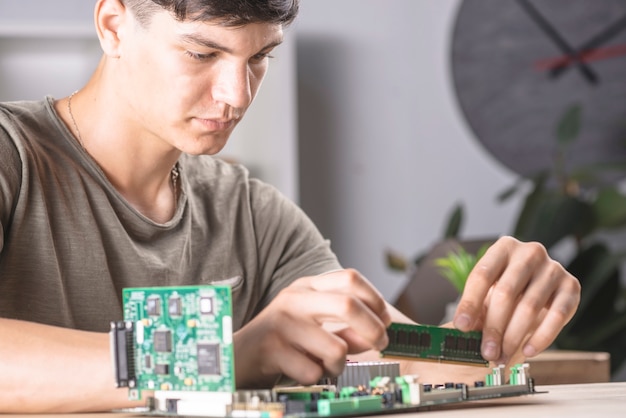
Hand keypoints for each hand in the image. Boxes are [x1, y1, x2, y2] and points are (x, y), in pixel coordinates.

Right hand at [233, 269, 390, 387]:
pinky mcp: (272, 349)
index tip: (385, 320)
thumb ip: (344, 327)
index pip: (350, 278)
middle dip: (373, 329)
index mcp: (308, 286)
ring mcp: (282, 322)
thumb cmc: (283, 338)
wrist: (237, 355)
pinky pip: (313, 372)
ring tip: (325, 364)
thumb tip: (376, 335)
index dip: (376, 300)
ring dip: (339, 365)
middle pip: (348, 305)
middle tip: (380, 344)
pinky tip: (301, 369)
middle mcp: (295, 298)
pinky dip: (315, 377)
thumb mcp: (314, 323)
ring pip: (336, 349)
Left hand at [453, 236, 580, 364]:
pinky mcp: (571, 286)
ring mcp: (553, 268)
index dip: (470, 303)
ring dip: (514, 336)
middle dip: (494, 327)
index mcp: (504, 247)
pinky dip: (541, 337)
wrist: (541, 282)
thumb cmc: (509, 286)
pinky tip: (528, 350)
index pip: (482, 275)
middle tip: (487, 351)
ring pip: (530, 307)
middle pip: (506, 293)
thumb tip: (463, 330)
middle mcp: (529, 253)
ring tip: (503, 354)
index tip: (462, 327)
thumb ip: (476, 306)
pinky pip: (557, 316)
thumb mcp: (489, 290)